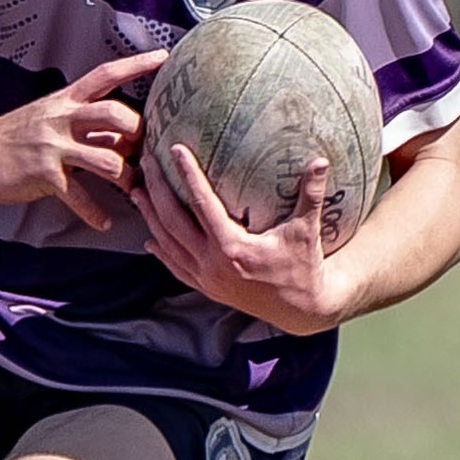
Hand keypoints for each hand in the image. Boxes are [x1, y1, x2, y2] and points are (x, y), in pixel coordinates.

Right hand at [0, 50, 166, 229]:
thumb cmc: (18, 136)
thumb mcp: (51, 118)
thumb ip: (86, 122)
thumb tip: (125, 133)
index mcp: (67, 100)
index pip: (106, 74)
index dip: (136, 64)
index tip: (163, 57)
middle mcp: (63, 118)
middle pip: (115, 114)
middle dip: (138, 133)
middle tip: (144, 151)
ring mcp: (53, 146)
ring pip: (107, 160)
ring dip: (126, 179)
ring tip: (130, 190)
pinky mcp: (45, 175)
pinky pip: (81, 197)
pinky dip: (96, 214)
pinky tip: (104, 222)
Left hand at [132, 144, 353, 334]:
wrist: (302, 311)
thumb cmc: (305, 266)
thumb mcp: (307, 230)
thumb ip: (311, 194)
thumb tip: (320, 160)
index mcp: (233, 248)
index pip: (202, 204)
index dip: (188, 175)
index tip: (175, 149)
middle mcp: (213, 264)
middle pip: (173, 222)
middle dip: (156, 191)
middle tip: (146, 162)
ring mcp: (207, 279)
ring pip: (168, 244)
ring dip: (150, 217)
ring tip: (138, 191)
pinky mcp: (207, 289)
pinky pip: (177, 267)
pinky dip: (162, 251)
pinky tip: (150, 238)